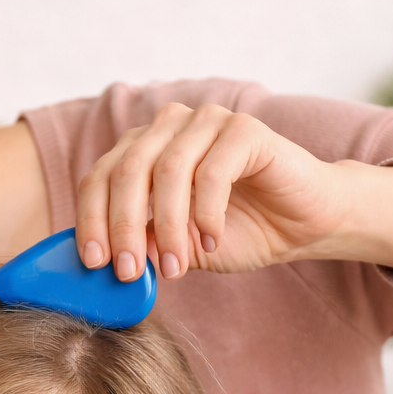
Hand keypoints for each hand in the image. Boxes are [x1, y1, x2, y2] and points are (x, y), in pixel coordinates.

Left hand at [75, 102, 392, 283]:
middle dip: (121, 226)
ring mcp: (207, 121)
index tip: (94, 264)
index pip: (100, 177)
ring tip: (174, 266)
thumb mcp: (177, 248)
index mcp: (143, 150)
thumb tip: (107, 261)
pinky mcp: (244, 130)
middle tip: (127, 272)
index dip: (91, 220)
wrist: (301, 223)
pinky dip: (206, 215)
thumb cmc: (237, 232)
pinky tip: (212, 242)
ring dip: (166, 227)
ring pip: (167, 170)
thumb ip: (142, 247)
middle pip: (126, 170)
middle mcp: (169, 127)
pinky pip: (211, 172)